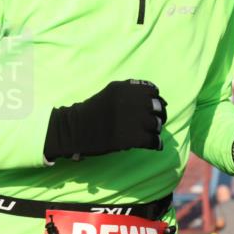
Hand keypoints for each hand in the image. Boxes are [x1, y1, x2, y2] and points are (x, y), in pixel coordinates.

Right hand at [44, 79, 166, 161]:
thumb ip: (129, 93)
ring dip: (156, 130)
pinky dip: (155, 143)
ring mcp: (132, 119)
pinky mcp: (131, 138)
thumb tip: (154, 100)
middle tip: (154, 123)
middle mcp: (131, 101)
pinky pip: (153, 140)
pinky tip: (154, 145)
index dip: (155, 99)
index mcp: (125, 88)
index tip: (152, 107)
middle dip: (159, 115)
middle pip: (158, 107)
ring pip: (156, 124)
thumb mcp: (110, 94)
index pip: (152, 91)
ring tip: (151, 134)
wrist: (74, 130)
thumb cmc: (91, 113)